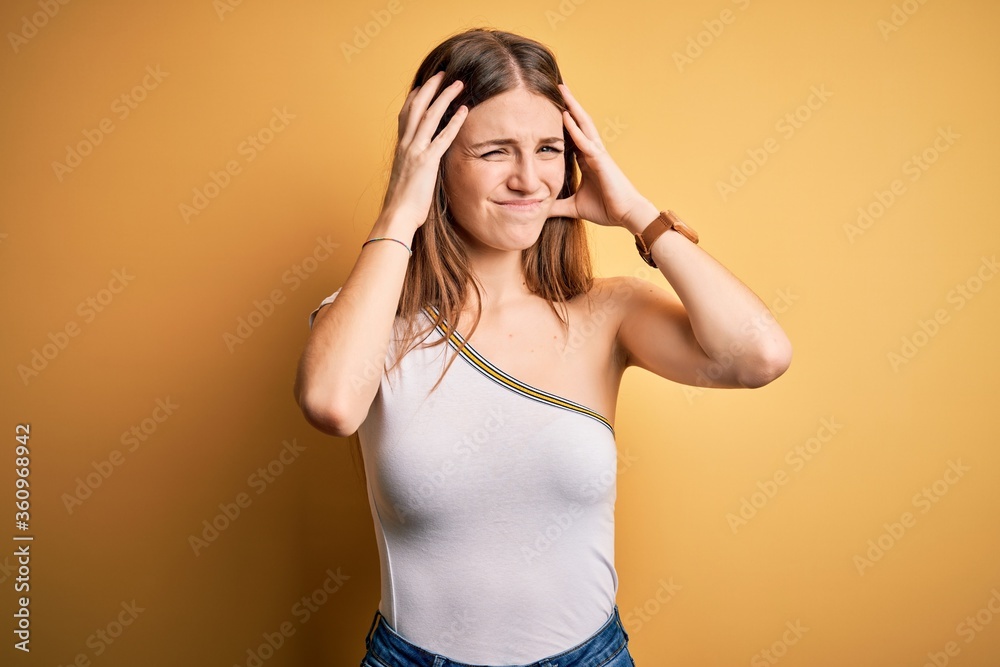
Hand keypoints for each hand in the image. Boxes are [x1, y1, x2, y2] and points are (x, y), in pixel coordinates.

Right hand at [380, 72, 467, 230]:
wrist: (396, 215)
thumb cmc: (402, 204)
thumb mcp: (406, 179)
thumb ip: (413, 167)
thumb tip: (418, 166)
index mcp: (401, 149)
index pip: (406, 116)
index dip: (414, 98)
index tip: (423, 86)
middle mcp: (406, 145)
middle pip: (417, 108)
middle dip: (430, 89)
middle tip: (442, 74)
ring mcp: (415, 152)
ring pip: (429, 116)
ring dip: (444, 97)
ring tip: (457, 84)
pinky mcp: (426, 162)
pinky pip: (442, 137)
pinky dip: (454, 122)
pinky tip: (464, 110)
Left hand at [548, 83, 652, 232]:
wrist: (627, 215)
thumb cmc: (606, 209)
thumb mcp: (574, 206)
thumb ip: (557, 205)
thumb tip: (540, 209)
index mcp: (588, 160)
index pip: (572, 136)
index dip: (563, 122)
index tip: (549, 109)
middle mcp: (593, 152)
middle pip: (579, 123)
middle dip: (568, 105)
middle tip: (556, 88)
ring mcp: (598, 154)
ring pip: (584, 125)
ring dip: (572, 107)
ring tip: (561, 90)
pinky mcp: (601, 161)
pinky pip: (585, 142)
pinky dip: (574, 129)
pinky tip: (565, 116)